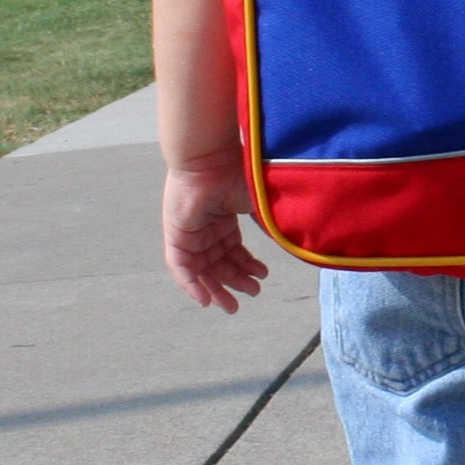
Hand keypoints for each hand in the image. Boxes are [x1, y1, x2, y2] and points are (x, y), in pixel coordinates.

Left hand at [162, 150, 268, 313]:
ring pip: (201, 269)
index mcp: (223, 217)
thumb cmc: (237, 173)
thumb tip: (289, 239)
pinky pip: (181, 267)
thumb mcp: (258, 204)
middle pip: (219, 262)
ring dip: (217, 288)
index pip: (233, 249)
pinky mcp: (175, 235)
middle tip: (251, 295)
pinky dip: (192, 285)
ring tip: (232, 306)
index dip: (247, 265)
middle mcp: (205, 226)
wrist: (211, 158)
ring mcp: (189, 231)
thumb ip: (269, 223)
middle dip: (235, 282)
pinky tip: (206, 300)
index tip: (263, 276)